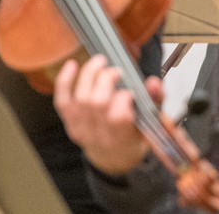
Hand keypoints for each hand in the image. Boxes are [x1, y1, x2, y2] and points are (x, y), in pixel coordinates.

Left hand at [53, 55, 154, 175]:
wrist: (113, 158)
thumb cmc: (135, 136)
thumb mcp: (152, 122)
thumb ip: (156, 99)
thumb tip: (153, 81)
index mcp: (122, 138)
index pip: (118, 116)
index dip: (124, 97)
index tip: (132, 91)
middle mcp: (99, 135)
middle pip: (95, 103)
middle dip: (106, 80)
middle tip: (117, 71)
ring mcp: (81, 130)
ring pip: (79, 99)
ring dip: (89, 75)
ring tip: (100, 61)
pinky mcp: (70, 123)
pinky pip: (62, 101)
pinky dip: (65, 82)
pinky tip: (71, 65)